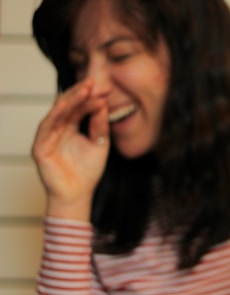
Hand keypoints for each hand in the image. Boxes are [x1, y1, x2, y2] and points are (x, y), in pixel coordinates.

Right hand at [32, 79, 109, 219]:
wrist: (78, 195)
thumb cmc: (88, 171)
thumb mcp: (100, 144)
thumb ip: (100, 125)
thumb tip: (103, 104)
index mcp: (71, 127)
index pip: (80, 107)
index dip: (92, 97)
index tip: (107, 89)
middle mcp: (58, 128)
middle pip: (68, 105)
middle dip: (81, 93)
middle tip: (95, 83)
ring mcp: (48, 136)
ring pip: (57, 112)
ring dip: (70, 99)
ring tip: (84, 89)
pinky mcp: (39, 146)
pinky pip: (46, 127)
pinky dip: (55, 114)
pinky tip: (65, 104)